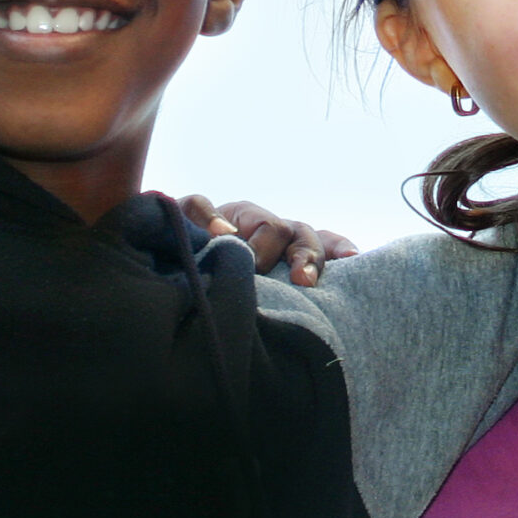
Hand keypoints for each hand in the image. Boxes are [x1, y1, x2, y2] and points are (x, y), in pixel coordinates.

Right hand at [177, 193, 360, 285]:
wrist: (166, 271)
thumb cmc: (223, 294)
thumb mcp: (260, 298)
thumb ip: (285, 300)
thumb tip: (316, 313)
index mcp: (286, 246)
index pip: (321, 242)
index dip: (337, 249)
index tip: (351, 261)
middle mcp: (265, 228)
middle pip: (298, 233)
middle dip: (305, 258)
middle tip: (303, 282)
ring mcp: (232, 218)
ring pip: (264, 221)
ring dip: (265, 245)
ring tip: (258, 266)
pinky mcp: (192, 212)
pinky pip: (200, 205)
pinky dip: (210, 219)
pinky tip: (217, 236)